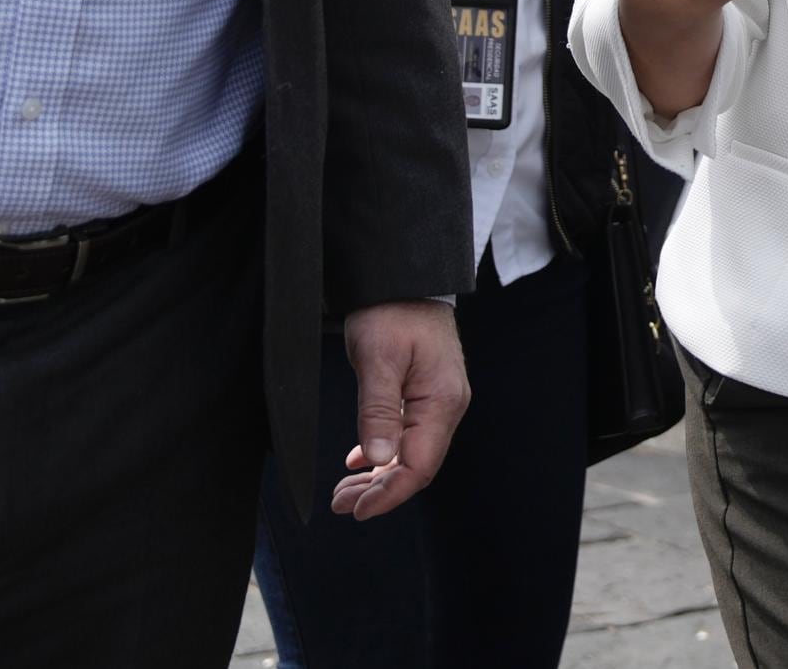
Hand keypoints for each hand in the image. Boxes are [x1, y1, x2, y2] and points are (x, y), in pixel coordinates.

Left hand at [329, 301, 470, 520]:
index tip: (356, 511)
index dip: (388, 495)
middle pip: (416, 465)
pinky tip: (359, 461)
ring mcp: (438, 400)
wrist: (405, 277)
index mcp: (441, 401)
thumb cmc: (392, 311)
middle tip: (340, 505)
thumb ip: (378, 411)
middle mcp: (446, 406)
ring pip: (411, 453)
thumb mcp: (377, 360)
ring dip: (378, 476)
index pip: (419, 466)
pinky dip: (383, 453)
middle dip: (379, 492)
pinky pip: (408, 435)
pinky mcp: (426, 393)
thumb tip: (379, 459)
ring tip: (345, 492)